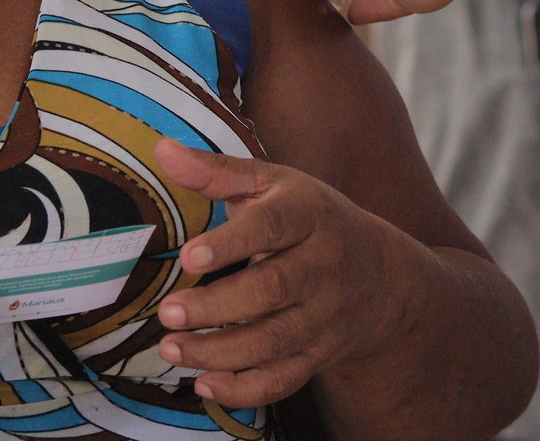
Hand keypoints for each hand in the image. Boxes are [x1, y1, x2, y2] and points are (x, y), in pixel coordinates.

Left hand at [153, 141, 409, 409]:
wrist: (378, 273)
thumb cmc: (309, 219)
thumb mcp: (273, 184)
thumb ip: (217, 172)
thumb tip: (161, 150)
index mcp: (311, 213)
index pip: (274, 226)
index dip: (232, 243)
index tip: (188, 256)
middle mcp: (324, 265)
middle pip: (272, 290)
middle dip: (216, 306)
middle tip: (168, 313)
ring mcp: (325, 314)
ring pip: (273, 341)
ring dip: (218, 352)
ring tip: (171, 348)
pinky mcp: (320, 353)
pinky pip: (283, 380)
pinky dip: (243, 389)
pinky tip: (204, 384)